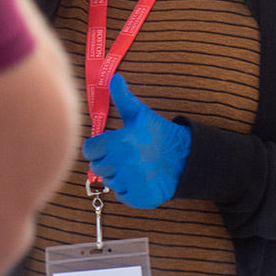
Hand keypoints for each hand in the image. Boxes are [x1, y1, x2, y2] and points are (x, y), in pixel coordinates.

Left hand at [83, 73, 189, 209]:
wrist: (186, 158)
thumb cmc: (159, 134)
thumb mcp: (140, 114)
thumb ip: (122, 98)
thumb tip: (114, 78)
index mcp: (119, 143)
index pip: (89, 150)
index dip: (96, 147)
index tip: (107, 146)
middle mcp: (122, 164)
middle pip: (97, 167)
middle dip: (107, 161)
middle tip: (123, 155)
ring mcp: (131, 183)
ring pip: (109, 182)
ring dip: (117, 175)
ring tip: (133, 166)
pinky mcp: (139, 198)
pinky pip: (122, 195)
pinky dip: (128, 190)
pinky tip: (139, 178)